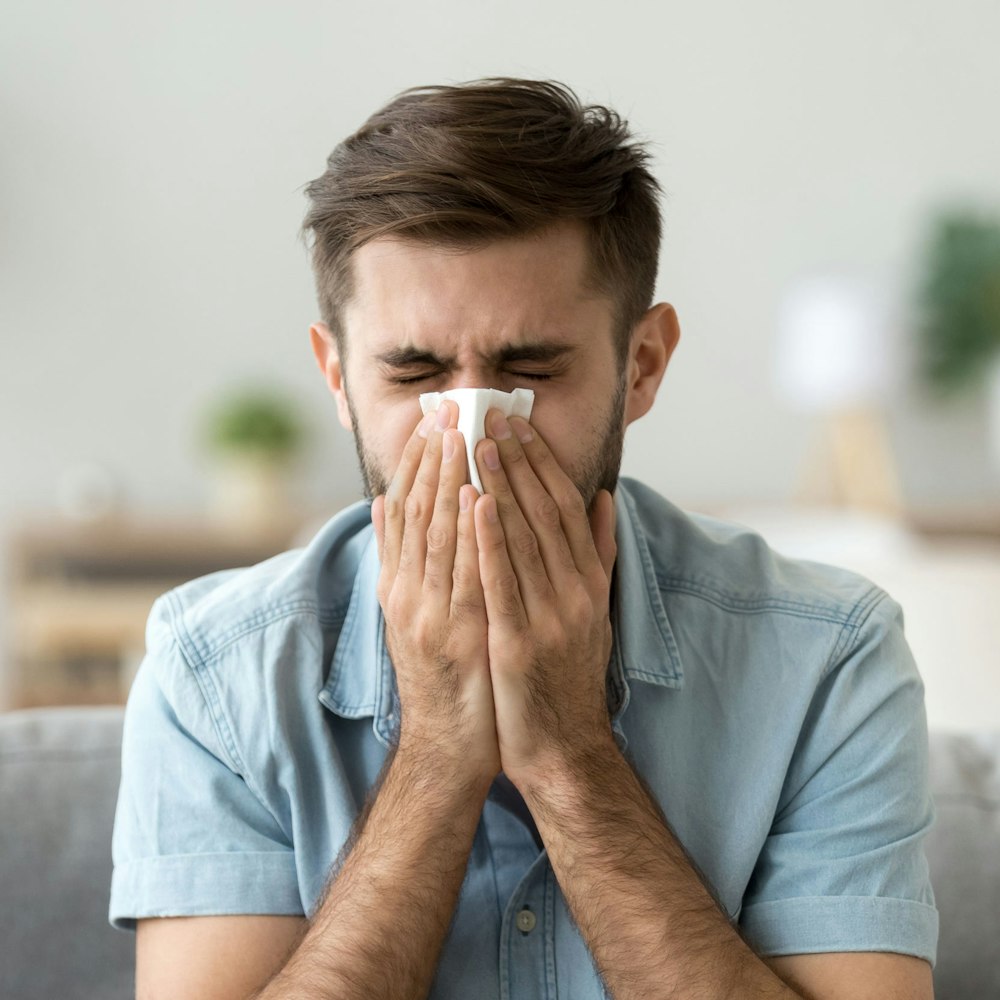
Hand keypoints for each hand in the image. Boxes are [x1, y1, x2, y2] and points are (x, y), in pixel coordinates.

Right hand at [372, 402, 499, 784]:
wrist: (446, 747)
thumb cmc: (441, 677)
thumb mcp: (409, 615)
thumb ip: (399, 561)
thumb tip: (384, 506)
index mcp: (399, 586)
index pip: (405, 512)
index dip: (418, 464)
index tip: (433, 421)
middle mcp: (407, 595)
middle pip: (418, 515)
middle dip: (433, 459)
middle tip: (447, 410)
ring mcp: (428, 615)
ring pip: (437, 536)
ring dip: (449, 482)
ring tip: (461, 435)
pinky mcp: (456, 637)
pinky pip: (465, 576)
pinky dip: (469, 535)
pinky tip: (478, 498)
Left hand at [472, 408, 616, 787]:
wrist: (562, 747)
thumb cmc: (569, 675)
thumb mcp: (593, 610)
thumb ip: (598, 553)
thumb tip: (605, 497)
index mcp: (589, 581)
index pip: (565, 506)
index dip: (541, 461)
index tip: (518, 424)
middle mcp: (575, 592)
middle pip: (544, 512)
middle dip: (516, 460)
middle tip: (491, 415)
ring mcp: (551, 617)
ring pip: (523, 538)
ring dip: (500, 485)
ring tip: (477, 442)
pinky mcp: (521, 643)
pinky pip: (502, 582)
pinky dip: (489, 540)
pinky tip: (473, 504)